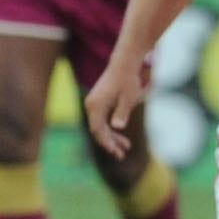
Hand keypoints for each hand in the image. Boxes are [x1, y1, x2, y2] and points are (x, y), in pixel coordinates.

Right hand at [80, 44, 147, 160]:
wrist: (124, 63)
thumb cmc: (128, 80)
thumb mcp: (128, 98)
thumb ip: (121, 113)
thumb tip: (117, 127)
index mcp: (96, 105)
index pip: (98, 130)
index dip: (107, 143)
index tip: (117, 152)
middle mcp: (91, 105)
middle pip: (97, 130)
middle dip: (110, 143)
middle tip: (121, 155)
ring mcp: (93, 103)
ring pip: (100, 126)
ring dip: (111, 137)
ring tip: (125, 147)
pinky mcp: (98, 101)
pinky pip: (101, 119)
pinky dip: (110, 128)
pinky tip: (120, 133)